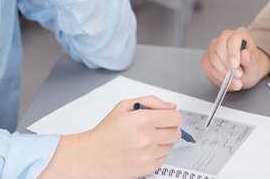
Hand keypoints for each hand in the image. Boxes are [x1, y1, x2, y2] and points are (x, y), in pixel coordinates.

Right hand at [41, 96, 182, 178]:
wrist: (93, 155)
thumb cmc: (107, 131)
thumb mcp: (125, 106)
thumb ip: (151, 102)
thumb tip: (171, 107)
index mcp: (143, 120)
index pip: (176, 117)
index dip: (172, 115)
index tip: (166, 117)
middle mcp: (148, 138)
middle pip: (176, 132)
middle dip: (168, 127)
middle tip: (155, 127)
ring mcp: (149, 155)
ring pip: (170, 146)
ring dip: (162, 141)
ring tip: (145, 139)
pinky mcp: (148, 168)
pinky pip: (164, 158)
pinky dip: (157, 153)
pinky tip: (143, 149)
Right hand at [201, 27, 269, 91]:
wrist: (245, 71)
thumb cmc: (250, 65)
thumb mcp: (254, 66)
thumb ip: (250, 60)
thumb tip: (245, 55)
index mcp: (240, 34)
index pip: (233, 39)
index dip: (233, 52)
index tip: (235, 66)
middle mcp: (225, 37)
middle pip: (219, 48)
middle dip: (227, 66)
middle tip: (237, 77)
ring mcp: (214, 46)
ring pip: (212, 59)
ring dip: (222, 74)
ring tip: (234, 82)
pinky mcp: (207, 56)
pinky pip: (207, 67)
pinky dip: (216, 77)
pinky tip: (225, 81)